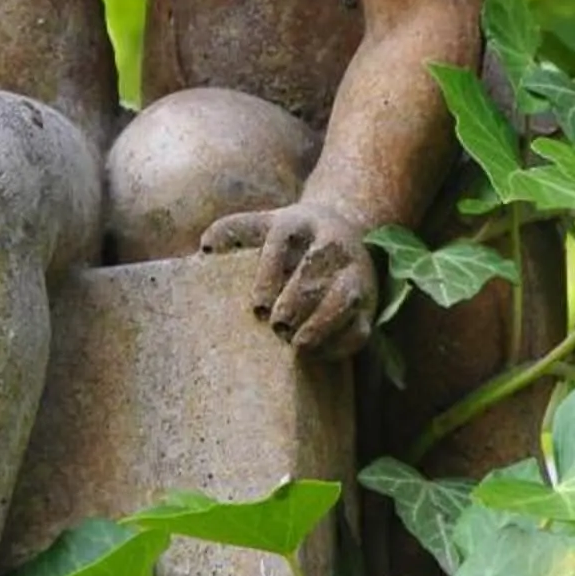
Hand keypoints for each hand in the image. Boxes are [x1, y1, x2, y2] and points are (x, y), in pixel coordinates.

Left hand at [204, 200, 374, 360]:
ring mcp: (356, 274)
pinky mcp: (369, 304)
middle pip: (317, 271)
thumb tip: (205, 248)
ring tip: (298, 343)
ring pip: (345, 298)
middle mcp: (333, 244)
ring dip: (321, 323)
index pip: (284, 242)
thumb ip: (234, 230)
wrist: (346, 230)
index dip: (271, 275)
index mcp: (302, 222)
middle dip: (297, 301)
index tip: (258, 306)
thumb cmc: (294, 236)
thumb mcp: (266, 224)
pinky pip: (359, 327)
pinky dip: (340, 342)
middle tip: (277, 326)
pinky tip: (316, 353)